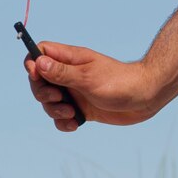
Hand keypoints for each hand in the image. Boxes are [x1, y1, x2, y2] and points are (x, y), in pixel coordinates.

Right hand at [23, 41, 161, 130]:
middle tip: (58, 97)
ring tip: (71, 113)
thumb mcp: (88, 77)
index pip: (40, 53)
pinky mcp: (81, 108)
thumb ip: (62, 72)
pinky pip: (62, 117)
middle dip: (42, 92)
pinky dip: (64, 122)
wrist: (145, 98)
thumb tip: (38, 62)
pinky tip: (76, 124)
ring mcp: (75, 92)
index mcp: (70, 59)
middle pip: (39, 81)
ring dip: (54, 110)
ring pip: (49, 102)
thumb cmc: (119, 82)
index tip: (36, 75)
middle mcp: (69, 75)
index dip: (32, 63)